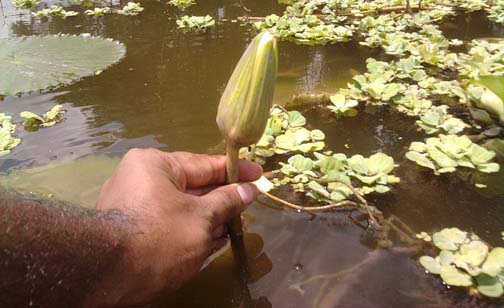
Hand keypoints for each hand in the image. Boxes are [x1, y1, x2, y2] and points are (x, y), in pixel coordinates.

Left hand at [95, 148, 260, 304]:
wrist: (111, 275)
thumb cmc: (161, 236)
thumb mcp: (202, 217)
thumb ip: (227, 201)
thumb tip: (249, 190)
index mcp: (156, 166)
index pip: (203, 164)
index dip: (234, 171)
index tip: (257, 174)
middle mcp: (142, 180)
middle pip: (192, 186)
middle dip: (222, 198)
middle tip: (249, 202)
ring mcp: (135, 206)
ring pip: (182, 207)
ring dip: (210, 217)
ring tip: (235, 224)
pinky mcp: (133, 230)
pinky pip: (169, 223)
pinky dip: (191, 230)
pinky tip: (214, 239)